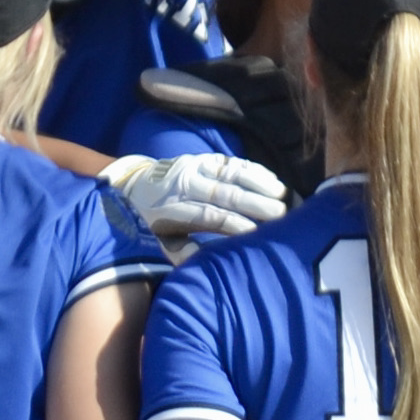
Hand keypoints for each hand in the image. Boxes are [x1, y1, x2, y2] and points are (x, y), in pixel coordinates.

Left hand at [104, 152, 290, 242]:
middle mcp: (183, 184)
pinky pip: (232, 162)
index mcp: (171, 209)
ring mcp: (193, 166)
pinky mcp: (202, 158)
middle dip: (255, 204)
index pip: (208, 216)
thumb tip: (205, 261)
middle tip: (282, 216)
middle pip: (224, 193)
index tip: (257, 234)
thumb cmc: (151, 226)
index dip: (234, 224)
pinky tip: (274, 182)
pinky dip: (254, 171)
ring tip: (285, 197)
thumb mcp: (157, 244)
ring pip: (231, 174)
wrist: (133, 187)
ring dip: (261, 184)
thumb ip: (180, 253)